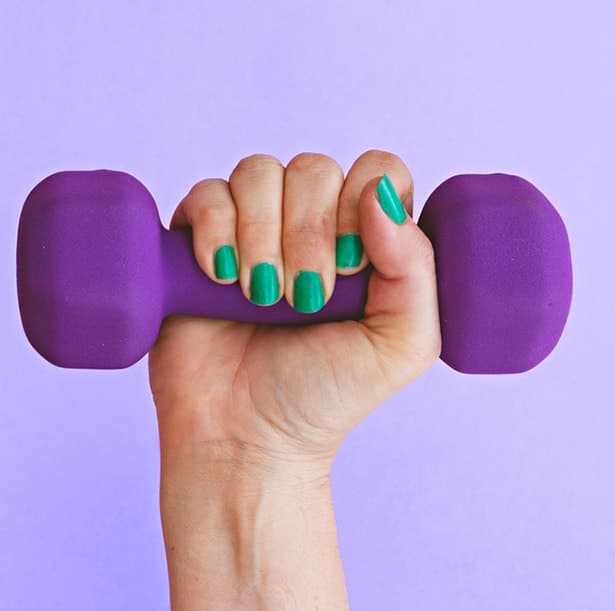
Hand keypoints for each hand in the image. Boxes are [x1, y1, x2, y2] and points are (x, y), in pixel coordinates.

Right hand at [150, 150, 439, 469]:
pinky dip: (215, 229)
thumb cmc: (325, 397)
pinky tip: (223, 278)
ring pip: (258, 173)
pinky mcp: (199, 242)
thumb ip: (416, 271)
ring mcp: (253, 228)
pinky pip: (205, 195)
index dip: (365, 201)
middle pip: (314, 168)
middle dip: (310, 232)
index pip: (378, 170)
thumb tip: (380, 197)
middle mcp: (311, 224)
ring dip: (263, 234)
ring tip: (262, 298)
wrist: (248, 438)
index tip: (354, 265)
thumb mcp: (400, 346)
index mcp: (367, 239)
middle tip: (307, 298)